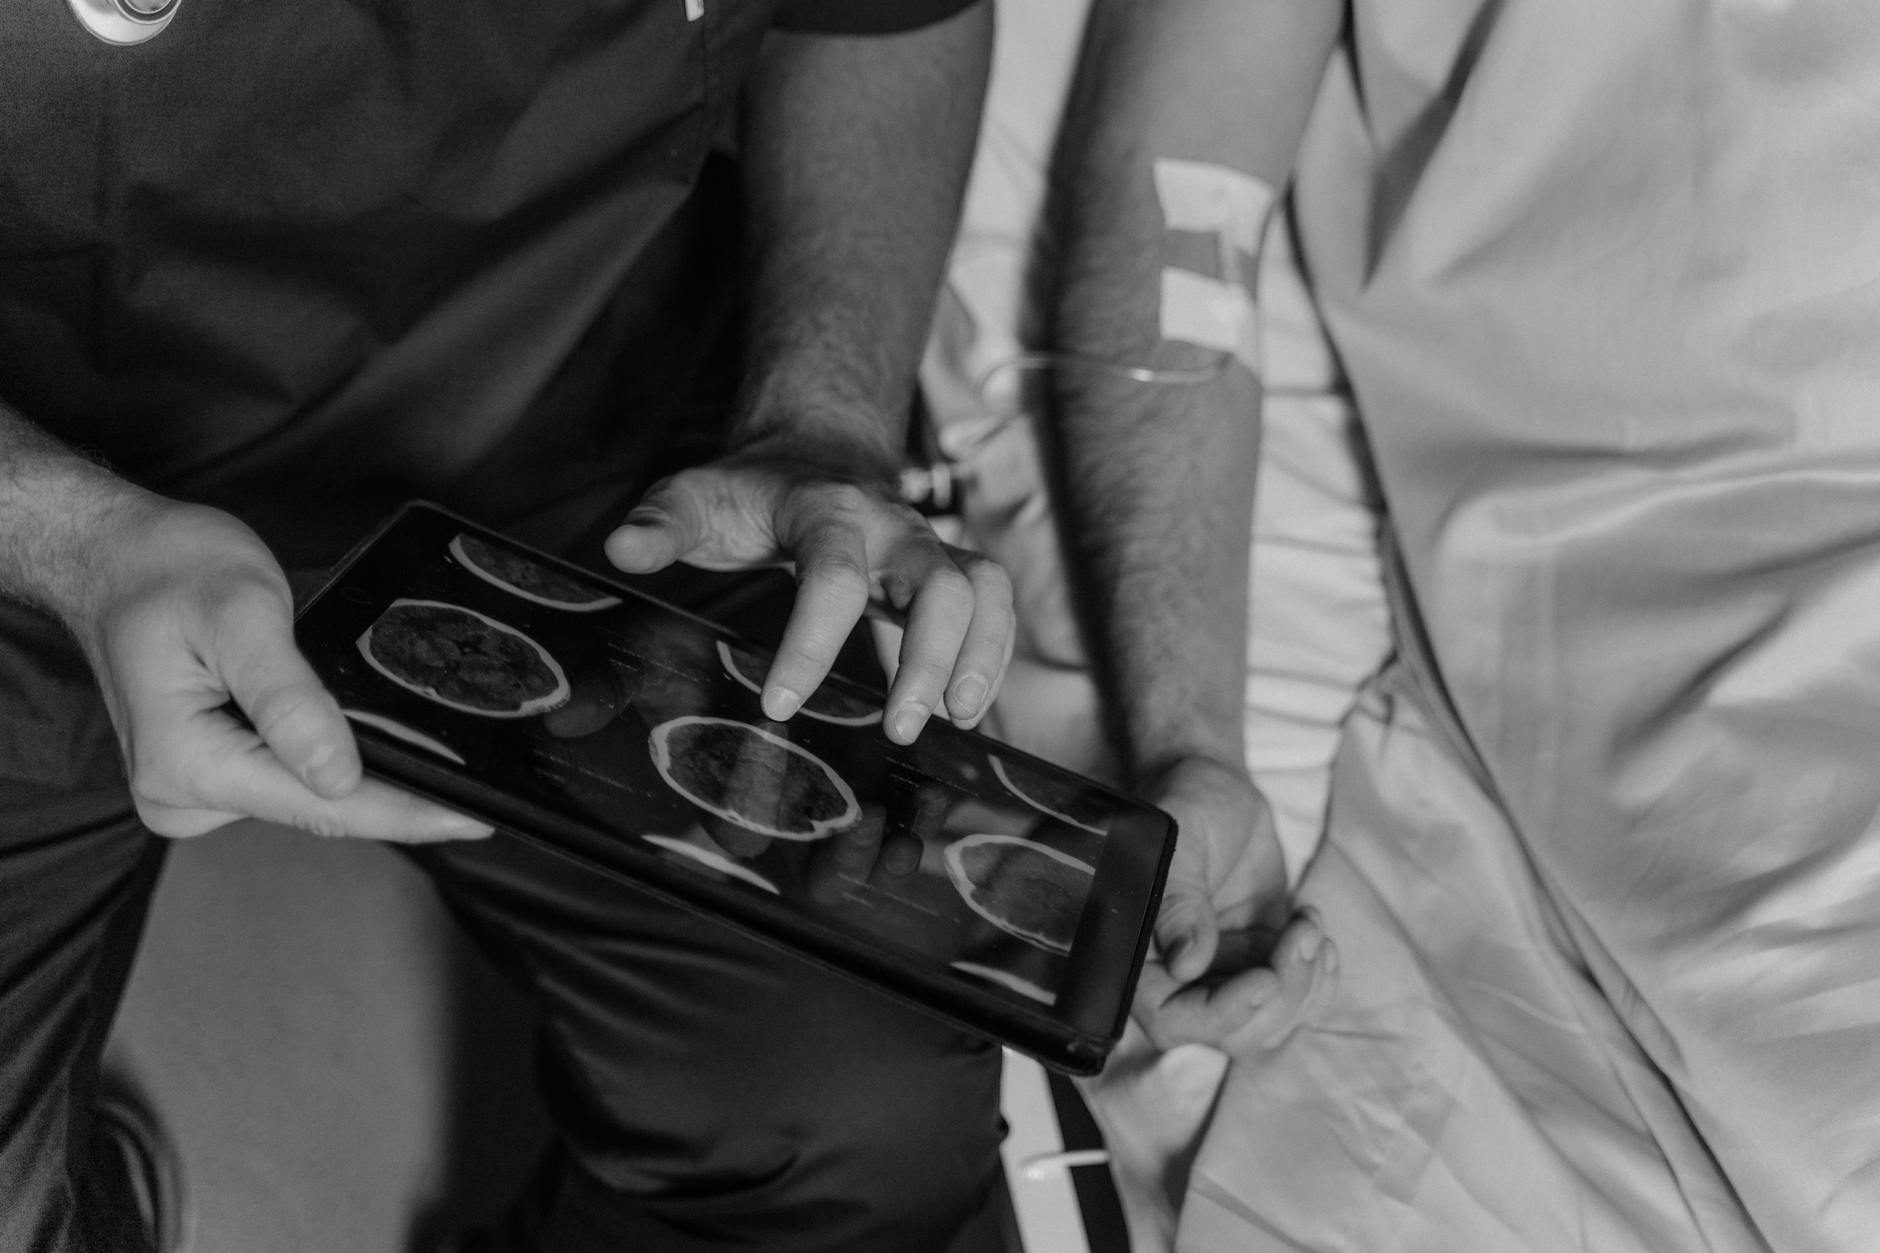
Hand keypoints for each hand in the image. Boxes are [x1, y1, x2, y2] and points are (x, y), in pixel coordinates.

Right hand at [69, 499, 492, 841]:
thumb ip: (289, 701)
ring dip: (371, 774)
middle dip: (400, 794)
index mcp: (185, 765)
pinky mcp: (213, 773)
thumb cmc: (169, 569)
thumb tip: (339, 775)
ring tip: (443, 759)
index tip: (477, 820)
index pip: (321, 806)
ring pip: (311, 795)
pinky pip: (293, 776)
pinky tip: (386, 743)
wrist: (113, 556)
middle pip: (320, 809)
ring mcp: (196, 790)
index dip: (406, 814)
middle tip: (487, 787)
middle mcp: (184, 796)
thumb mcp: (241, 615)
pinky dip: (339, 757)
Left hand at [603, 446, 1014, 744]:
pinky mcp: (951, 569)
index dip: (813, 642)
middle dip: (929, 659)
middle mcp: (892, 524)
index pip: (834, 575)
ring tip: (955, 720)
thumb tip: (620, 550)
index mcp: (826, 509)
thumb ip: (660, 523)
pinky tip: (964, 710)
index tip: (781, 705)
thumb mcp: (695, 495)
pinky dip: (991, 657)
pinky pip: (994, 607)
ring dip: (980, 657)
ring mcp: (929, 545)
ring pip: (984, 590)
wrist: (817, 448)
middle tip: (901, 729)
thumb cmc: (751, 489)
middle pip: (940, 584)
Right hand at [1131, 755, 1334, 1050]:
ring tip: (1310, 922)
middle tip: (1301, 934)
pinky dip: (1320, 975)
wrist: (1218, 790)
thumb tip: (1186, 963)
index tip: (1266, 977)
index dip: (1222, 1013)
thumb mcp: (1179, 840)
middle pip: (1234, 1033)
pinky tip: (1313, 927)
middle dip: (1281, 994)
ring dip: (1306, 981)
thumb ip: (1178, 900)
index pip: (1173, 1020)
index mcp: (1141, 956)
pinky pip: (1299, 1000)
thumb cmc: (1187, 805)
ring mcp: (1225, 975)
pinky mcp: (1262, 964)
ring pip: (1273, 1022)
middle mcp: (1179, 978)